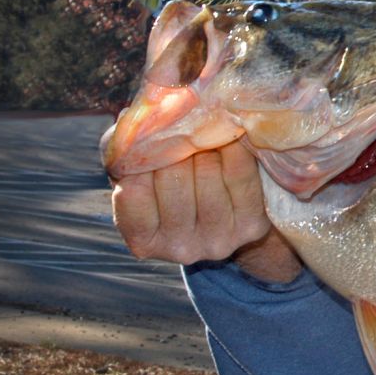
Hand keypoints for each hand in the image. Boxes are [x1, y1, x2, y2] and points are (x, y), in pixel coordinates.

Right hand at [110, 141, 298, 279]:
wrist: (227, 210)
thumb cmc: (172, 184)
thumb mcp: (138, 171)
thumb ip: (125, 151)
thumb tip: (135, 125)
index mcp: (143, 242)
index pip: (133, 191)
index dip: (143, 158)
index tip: (151, 144)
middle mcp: (178, 248)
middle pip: (173, 177)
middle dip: (177, 147)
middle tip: (183, 135)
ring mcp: (217, 241)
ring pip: (207, 170)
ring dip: (206, 145)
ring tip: (204, 138)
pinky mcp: (250, 226)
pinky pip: (240, 172)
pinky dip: (233, 148)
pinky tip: (229, 141)